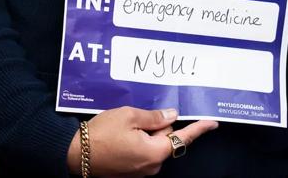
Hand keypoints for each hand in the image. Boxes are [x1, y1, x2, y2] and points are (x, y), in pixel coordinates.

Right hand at [64, 107, 217, 176]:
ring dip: (146, 133)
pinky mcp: (130, 172)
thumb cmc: (100, 134)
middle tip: (140, 115)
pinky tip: (122, 134)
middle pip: (165, 139)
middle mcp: (151, 166)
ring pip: (153, 146)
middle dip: (158, 126)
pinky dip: (138, 142)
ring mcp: (140, 171)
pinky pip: (142, 153)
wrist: (74, 155)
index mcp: (155, 152)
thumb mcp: (128, 116)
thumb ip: (154, 116)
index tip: (213, 123)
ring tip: (126, 125)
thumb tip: (171, 115)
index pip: (183, 137)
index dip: (199, 129)